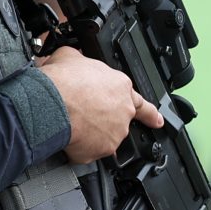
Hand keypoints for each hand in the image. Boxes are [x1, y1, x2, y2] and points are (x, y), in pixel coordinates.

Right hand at [37, 45, 162, 162]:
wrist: (53, 103)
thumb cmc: (63, 81)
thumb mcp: (72, 58)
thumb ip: (81, 63)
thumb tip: (73, 61)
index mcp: (120, 87)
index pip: (141, 103)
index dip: (149, 114)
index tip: (157, 121)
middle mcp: (123, 111)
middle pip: (118, 121)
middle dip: (104, 121)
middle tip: (85, 116)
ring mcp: (115, 132)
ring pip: (105, 138)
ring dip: (90, 134)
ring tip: (72, 123)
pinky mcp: (102, 149)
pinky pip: (89, 152)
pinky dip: (79, 147)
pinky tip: (68, 136)